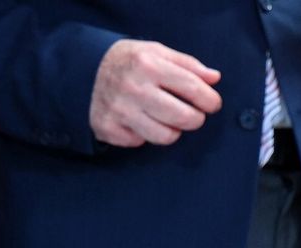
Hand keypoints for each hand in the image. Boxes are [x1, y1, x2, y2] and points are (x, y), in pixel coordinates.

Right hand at [89, 39, 221, 146]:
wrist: (84, 71)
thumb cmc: (130, 62)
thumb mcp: (157, 52)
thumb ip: (188, 65)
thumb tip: (215, 78)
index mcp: (149, 65)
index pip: (192, 88)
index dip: (209, 100)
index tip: (213, 104)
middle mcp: (134, 88)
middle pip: (183, 117)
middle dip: (196, 119)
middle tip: (193, 115)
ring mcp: (119, 111)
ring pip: (165, 136)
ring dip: (173, 131)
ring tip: (167, 119)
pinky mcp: (108, 128)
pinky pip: (141, 142)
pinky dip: (144, 135)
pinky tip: (139, 121)